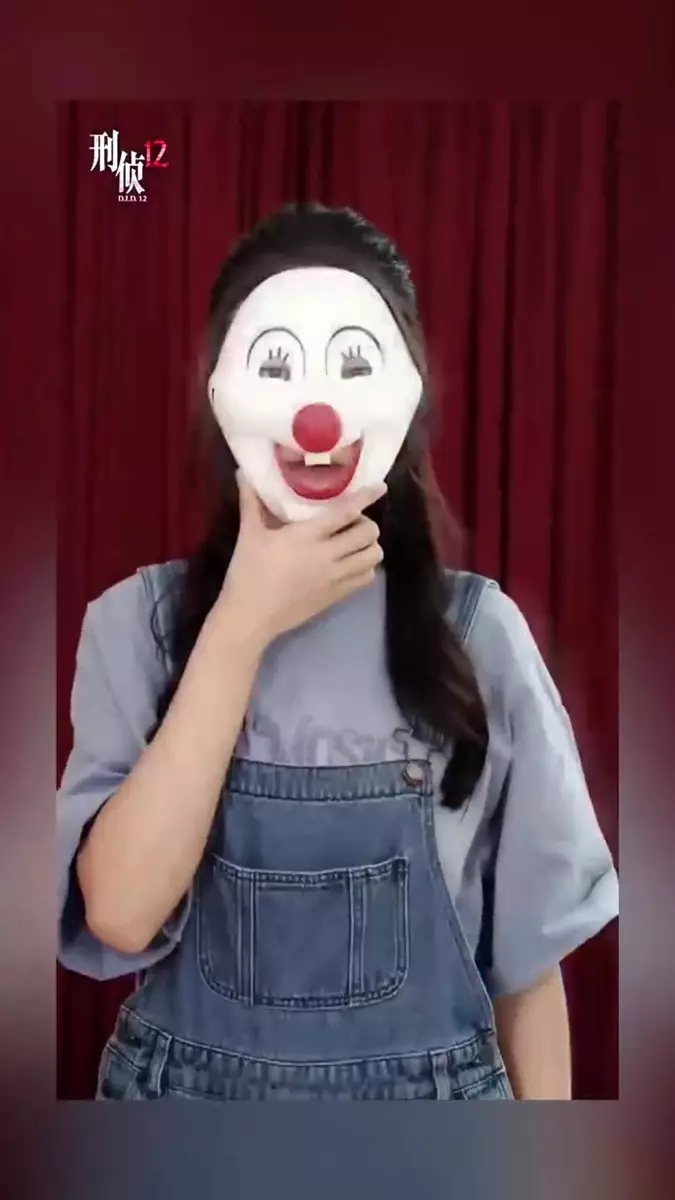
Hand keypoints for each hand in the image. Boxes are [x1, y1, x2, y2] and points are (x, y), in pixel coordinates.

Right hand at [219, 475, 386, 645]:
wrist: (251, 617)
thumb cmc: (248, 572)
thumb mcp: (249, 534)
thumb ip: (251, 501)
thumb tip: (243, 472)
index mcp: (307, 536)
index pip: (345, 512)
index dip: (366, 497)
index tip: (380, 487)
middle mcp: (327, 555)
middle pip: (368, 533)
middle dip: (366, 523)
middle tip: (351, 522)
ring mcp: (336, 577)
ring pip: (373, 556)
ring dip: (369, 546)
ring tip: (355, 543)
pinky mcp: (337, 595)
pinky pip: (366, 577)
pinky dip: (365, 567)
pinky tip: (351, 563)